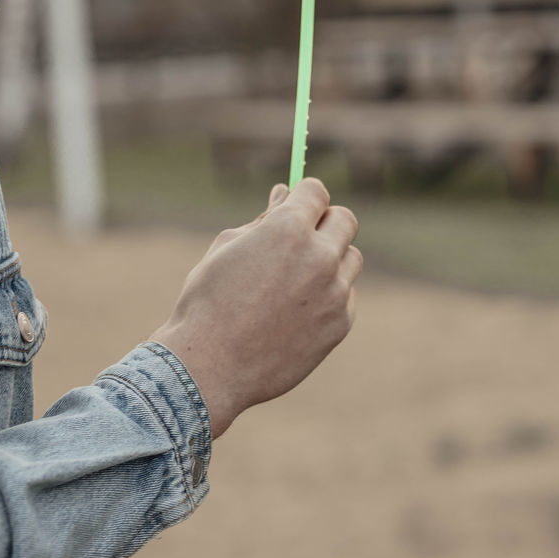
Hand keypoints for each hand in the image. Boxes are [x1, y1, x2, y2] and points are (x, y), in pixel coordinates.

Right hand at [149, 178, 361, 438]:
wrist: (209, 366)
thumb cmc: (208, 300)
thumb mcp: (228, 247)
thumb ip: (264, 219)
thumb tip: (284, 195)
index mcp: (288, 228)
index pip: (317, 191)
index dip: (304, 195)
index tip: (295, 206)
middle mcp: (319, 256)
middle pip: (344, 219)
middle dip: (323, 222)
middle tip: (299, 239)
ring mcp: (334, 292)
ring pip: (350, 258)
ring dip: (330, 259)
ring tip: (294, 280)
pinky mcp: (340, 325)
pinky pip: (346, 296)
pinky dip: (328, 296)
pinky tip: (296, 311)